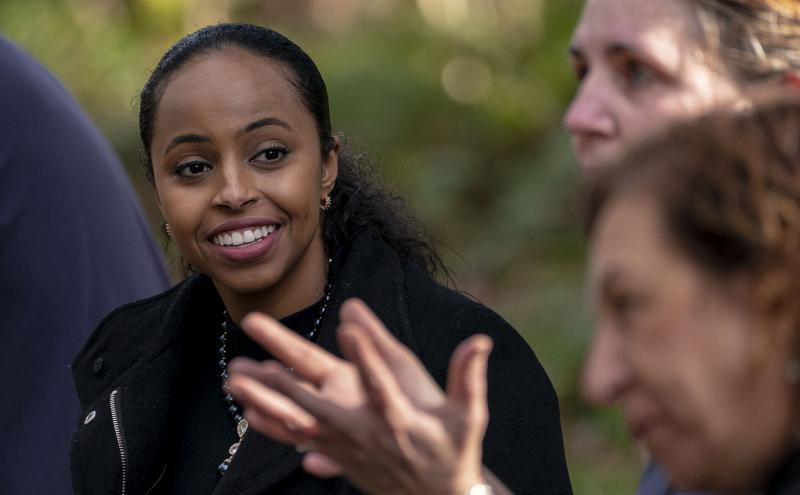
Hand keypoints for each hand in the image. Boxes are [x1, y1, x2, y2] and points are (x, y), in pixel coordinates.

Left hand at [227, 298, 492, 494]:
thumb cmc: (453, 452)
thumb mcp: (470, 417)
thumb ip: (469, 377)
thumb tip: (480, 340)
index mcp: (400, 417)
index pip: (382, 381)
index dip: (368, 353)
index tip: (350, 325)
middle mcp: (364, 431)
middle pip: (317, 395)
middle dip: (283, 362)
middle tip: (255, 328)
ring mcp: (345, 445)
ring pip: (295, 418)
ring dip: (263, 395)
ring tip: (233, 374)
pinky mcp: (337, 455)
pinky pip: (297, 439)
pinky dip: (271, 425)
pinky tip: (247, 411)